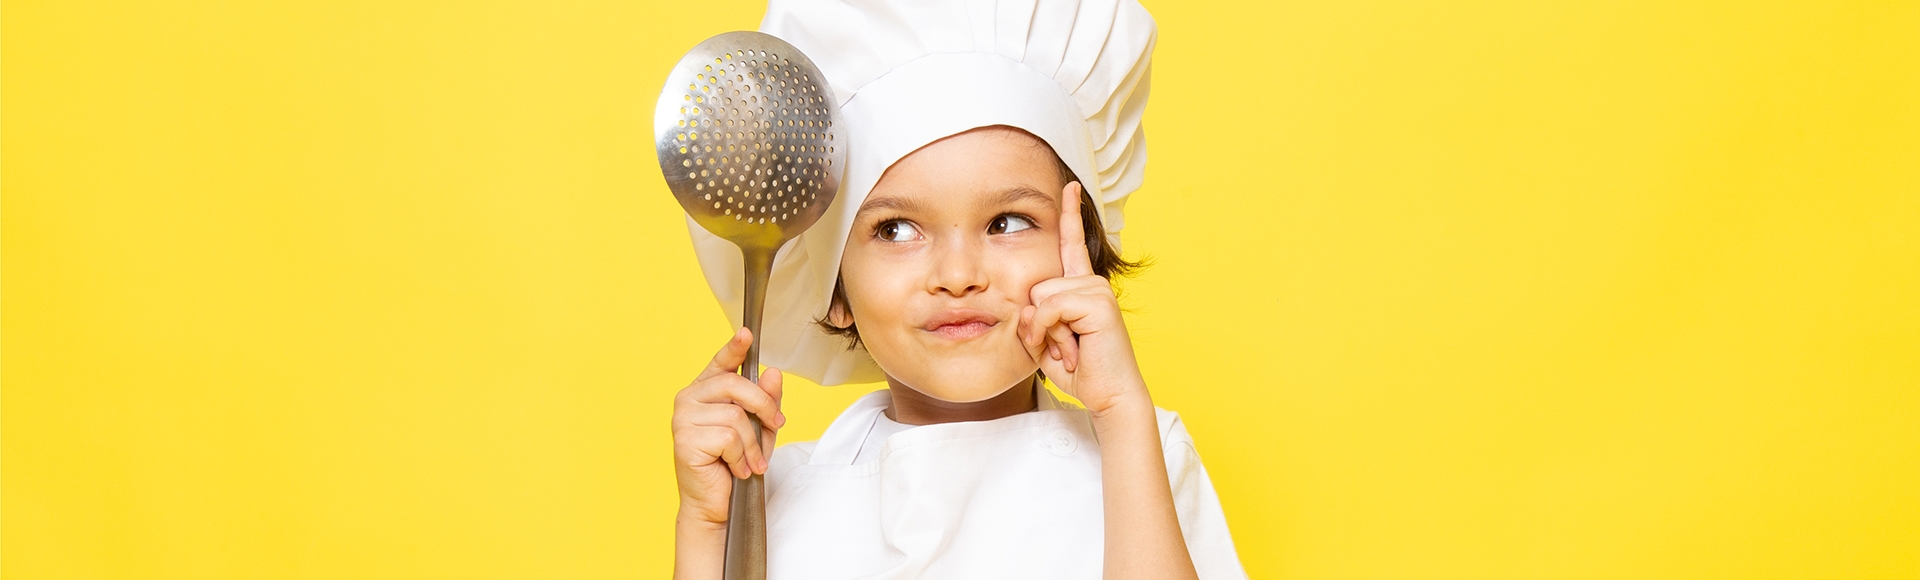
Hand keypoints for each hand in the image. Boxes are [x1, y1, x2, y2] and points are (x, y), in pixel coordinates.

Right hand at [670, 327, 784, 528]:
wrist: (715, 504)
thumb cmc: (734, 464)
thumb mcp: (759, 429)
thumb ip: (766, 401)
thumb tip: (773, 373)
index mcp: (705, 390)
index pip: (720, 363)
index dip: (734, 348)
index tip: (747, 333)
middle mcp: (689, 398)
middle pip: (735, 385)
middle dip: (764, 406)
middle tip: (777, 426)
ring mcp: (683, 419)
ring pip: (735, 416)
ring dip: (752, 444)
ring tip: (750, 462)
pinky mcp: (685, 440)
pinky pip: (728, 438)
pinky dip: (741, 457)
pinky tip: (736, 468)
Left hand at [1018, 182, 1148, 416]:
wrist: (1110, 395)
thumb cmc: (1080, 371)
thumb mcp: (1045, 342)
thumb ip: (1032, 319)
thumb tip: (1028, 306)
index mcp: (1081, 289)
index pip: (1072, 245)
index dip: (1070, 216)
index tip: (1069, 186)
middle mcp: (1092, 283)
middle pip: (1035, 286)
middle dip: (1037, 323)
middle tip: (1064, 347)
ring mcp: (1097, 290)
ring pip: (1041, 296)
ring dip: (1045, 331)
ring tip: (1071, 349)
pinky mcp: (1098, 302)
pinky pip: (1050, 307)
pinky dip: (1050, 331)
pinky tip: (1071, 348)